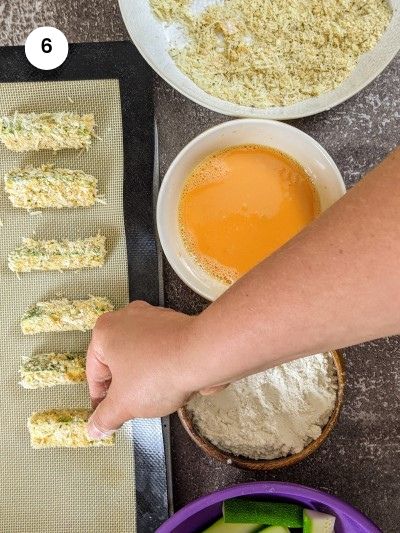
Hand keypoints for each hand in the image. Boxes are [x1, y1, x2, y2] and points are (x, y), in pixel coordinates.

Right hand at [86, 301, 194, 439]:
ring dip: (145, 377)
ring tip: (156, 395)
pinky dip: (164, 366)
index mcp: (105, 331)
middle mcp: (127, 318)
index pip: (94, 373)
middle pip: (118, 362)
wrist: (203, 355)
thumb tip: (96, 427)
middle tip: (132, 407)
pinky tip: (172, 382)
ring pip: (141, 356)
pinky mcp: (175, 324)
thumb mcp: (124, 405)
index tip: (106, 414)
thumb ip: (105, 418)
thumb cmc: (161, 370)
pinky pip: (163, 351)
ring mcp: (153, 318)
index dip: (100, 399)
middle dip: (125, 387)